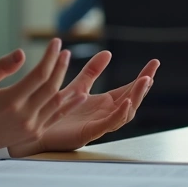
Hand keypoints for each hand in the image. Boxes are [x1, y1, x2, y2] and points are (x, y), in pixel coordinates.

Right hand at [0, 39, 86, 161]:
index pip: (39, 74)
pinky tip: (78, 95)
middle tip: (64, 51)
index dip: (50, 56)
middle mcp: (24, 115)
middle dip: (60, 66)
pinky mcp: (32, 135)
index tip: (55, 42)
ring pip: (57, 103)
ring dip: (67, 83)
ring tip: (70, 67)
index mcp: (10, 100)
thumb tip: (22, 52)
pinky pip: (55, 118)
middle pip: (51, 86)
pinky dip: (68, 106)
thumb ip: (2, 67)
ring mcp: (30, 127)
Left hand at [9, 52, 159, 156]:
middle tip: (153, 71)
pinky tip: (126, 101)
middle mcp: (104, 115)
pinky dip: (120, 114)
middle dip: (143, 87)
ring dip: (135, 97)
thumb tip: (107, 53)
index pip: (128, 90)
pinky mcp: (88, 134)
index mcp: (103, 105)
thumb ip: (92, 71)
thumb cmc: (54, 111)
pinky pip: (109, 125)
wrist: (33, 128)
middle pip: (131, 101)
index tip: (153, 63)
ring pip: (125, 113)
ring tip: (144, 81)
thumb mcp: (77, 86)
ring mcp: (98, 125)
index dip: (142, 78)